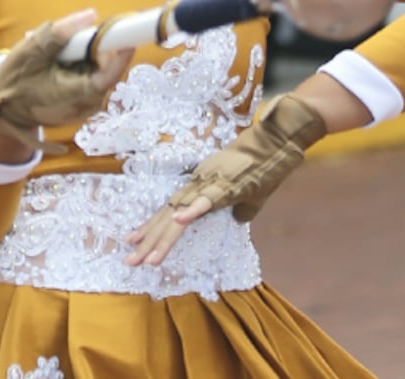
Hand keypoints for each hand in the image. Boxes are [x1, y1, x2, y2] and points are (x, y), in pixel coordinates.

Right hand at [0, 8, 133, 154]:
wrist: (1, 113)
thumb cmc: (14, 82)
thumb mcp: (31, 51)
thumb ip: (60, 33)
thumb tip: (90, 15)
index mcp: (75, 95)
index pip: (109, 75)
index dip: (120, 54)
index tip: (123, 33)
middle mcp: (86, 105)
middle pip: (103, 69)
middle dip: (90, 50)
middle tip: (69, 40)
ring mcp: (84, 108)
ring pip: (95, 72)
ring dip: (81, 58)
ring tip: (54, 56)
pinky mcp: (81, 106)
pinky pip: (88, 79)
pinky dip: (76, 68)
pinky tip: (54, 66)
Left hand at [125, 93, 324, 266]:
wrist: (275, 143)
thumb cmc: (264, 168)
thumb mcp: (250, 195)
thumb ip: (240, 209)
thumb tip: (238, 219)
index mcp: (200, 188)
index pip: (170, 212)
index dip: (152, 228)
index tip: (134, 244)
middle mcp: (197, 185)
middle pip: (168, 216)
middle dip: (149, 241)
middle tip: (130, 261)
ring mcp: (209, 183)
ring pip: (181, 213)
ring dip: (164, 237)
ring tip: (148, 258)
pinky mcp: (226, 184)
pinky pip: (206, 200)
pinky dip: (192, 210)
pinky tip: (178, 221)